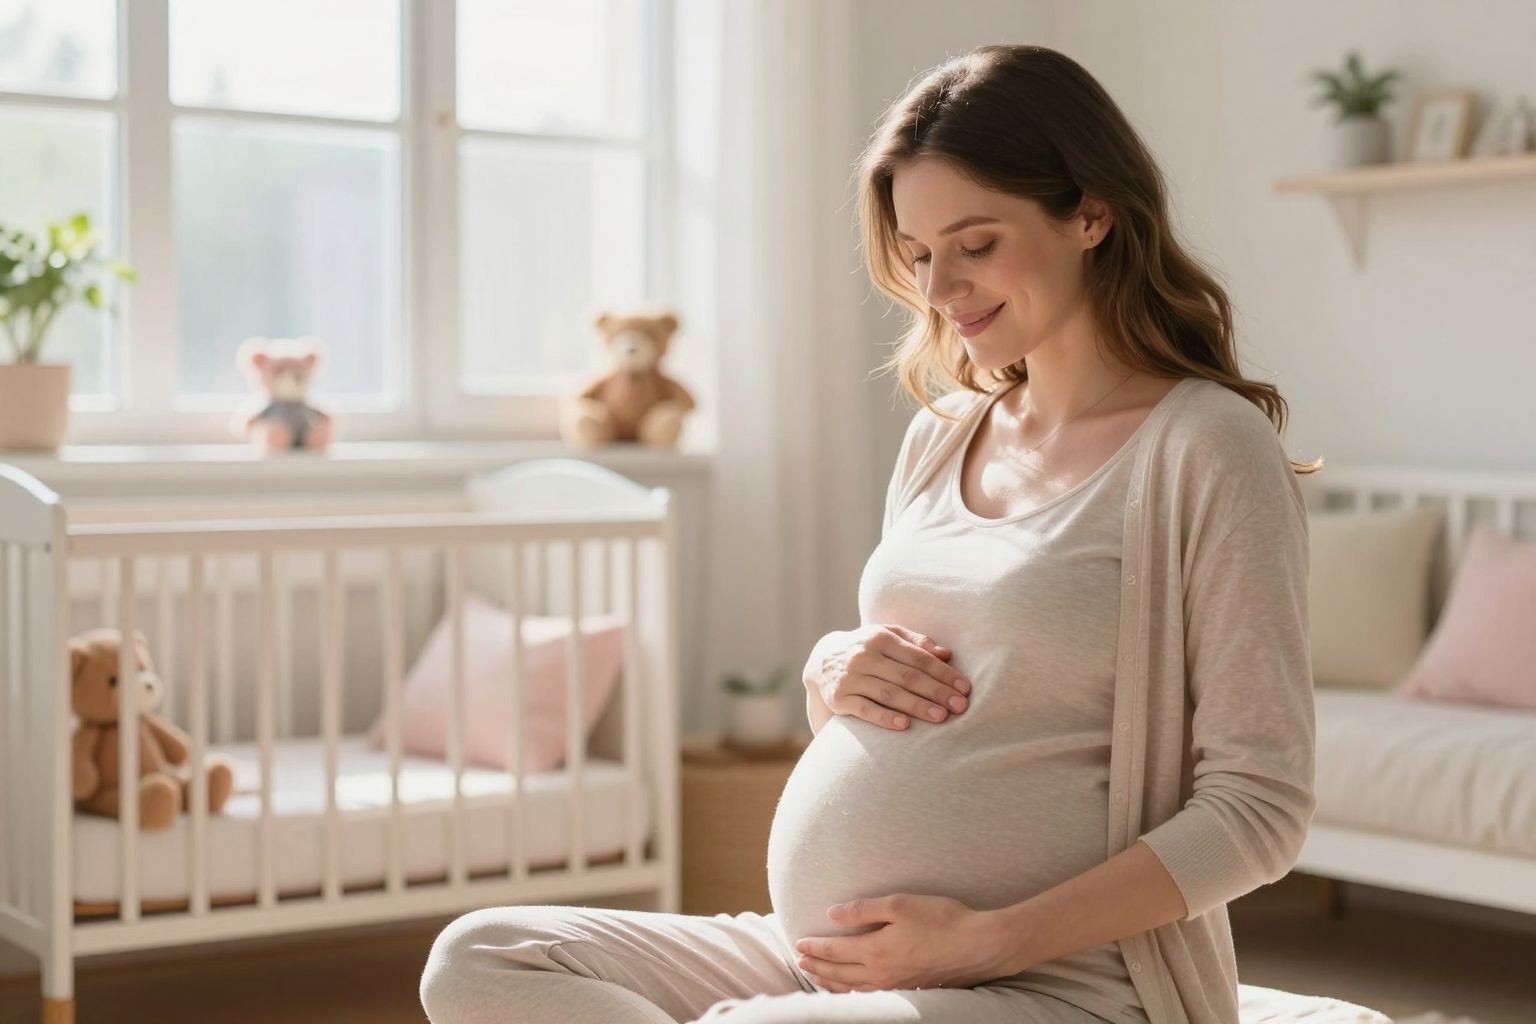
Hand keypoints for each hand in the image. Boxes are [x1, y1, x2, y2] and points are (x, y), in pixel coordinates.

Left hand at [792, 893, 1012, 991]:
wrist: (979, 945)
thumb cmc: (942, 919)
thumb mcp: (899, 904)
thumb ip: (863, 909)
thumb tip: (832, 914)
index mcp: (876, 951)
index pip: (835, 951)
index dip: (814, 947)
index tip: (798, 942)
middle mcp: (882, 973)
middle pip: (839, 974)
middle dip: (817, 967)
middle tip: (800, 961)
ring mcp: (897, 985)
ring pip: (854, 989)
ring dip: (832, 983)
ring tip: (818, 978)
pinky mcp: (911, 989)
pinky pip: (871, 995)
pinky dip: (853, 992)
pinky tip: (854, 988)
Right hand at [804, 625, 971, 730]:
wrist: (821, 661)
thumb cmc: (866, 649)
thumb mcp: (887, 636)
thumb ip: (916, 642)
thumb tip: (947, 654)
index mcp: (880, 637)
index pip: (918, 657)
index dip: (943, 673)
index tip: (964, 688)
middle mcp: (864, 655)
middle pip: (907, 676)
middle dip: (936, 692)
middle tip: (960, 706)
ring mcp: (850, 677)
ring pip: (889, 694)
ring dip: (917, 706)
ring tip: (941, 717)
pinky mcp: (839, 697)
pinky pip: (865, 710)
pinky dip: (885, 718)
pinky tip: (905, 725)